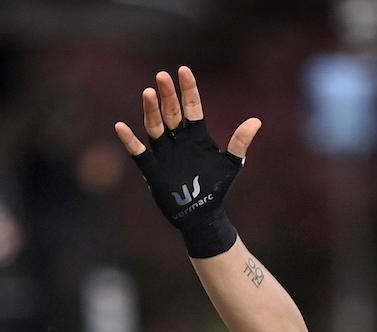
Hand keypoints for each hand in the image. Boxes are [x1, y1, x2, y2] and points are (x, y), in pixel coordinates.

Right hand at [113, 66, 261, 257]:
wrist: (203, 216)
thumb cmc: (216, 188)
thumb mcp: (232, 165)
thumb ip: (240, 143)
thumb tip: (256, 121)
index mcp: (197, 136)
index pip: (192, 107)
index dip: (188, 90)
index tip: (183, 70)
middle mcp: (178, 141)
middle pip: (171, 113)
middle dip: (167, 95)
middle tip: (162, 76)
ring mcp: (165, 154)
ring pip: (155, 127)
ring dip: (151, 110)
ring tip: (148, 92)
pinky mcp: (153, 170)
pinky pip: (139, 153)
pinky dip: (130, 141)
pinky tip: (121, 127)